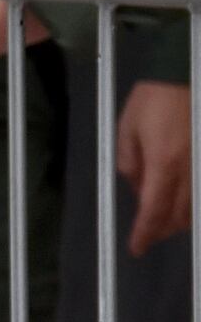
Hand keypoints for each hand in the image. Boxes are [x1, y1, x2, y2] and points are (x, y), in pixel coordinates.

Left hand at [122, 79, 193, 254]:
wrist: (185, 72)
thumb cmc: (153, 99)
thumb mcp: (127, 131)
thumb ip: (130, 164)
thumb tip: (138, 190)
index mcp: (163, 163)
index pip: (153, 210)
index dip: (144, 234)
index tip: (136, 248)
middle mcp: (191, 169)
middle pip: (181, 214)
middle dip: (164, 230)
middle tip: (149, 234)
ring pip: (198, 206)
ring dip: (183, 219)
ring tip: (167, 221)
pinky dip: (195, 202)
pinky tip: (187, 203)